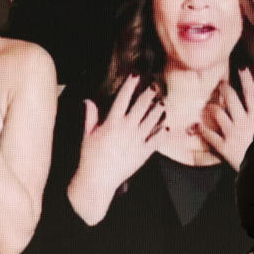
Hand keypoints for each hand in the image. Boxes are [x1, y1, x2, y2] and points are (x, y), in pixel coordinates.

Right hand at [68, 76, 167, 221]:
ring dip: (158, 110)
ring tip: (162, 103)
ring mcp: (138, 140)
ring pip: (153, 120)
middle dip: (150, 93)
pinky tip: (165, 126)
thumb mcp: (87, 134)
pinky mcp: (144, 153)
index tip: (136, 74)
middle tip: (155, 86)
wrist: (98, 180)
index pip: (123, 98)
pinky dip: (162, 131)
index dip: (130, 84)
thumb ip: (90, 116)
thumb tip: (87, 100)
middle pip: (142, 106)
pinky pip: (157, 139)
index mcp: (112, 122)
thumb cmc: (90, 157)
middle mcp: (127, 128)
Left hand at [197, 68, 253, 169]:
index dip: (246, 80)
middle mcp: (245, 123)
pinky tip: (198, 125)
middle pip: (231, 99)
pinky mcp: (224, 147)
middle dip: (224, 88)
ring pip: (217, 113)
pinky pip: (209, 135)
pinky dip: (202, 129)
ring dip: (212, 107)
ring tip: (210, 104)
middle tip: (220, 83)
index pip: (251, 94)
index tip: (241, 68)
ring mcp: (233, 134)